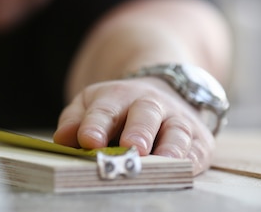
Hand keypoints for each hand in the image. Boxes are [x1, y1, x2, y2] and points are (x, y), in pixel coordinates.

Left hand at [53, 77, 215, 174]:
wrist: (161, 92)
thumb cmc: (118, 109)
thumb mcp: (91, 105)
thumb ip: (75, 121)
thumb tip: (62, 139)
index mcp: (117, 97)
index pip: (105, 110)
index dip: (96, 125)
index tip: (89, 141)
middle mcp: (149, 104)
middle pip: (145, 114)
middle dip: (138, 130)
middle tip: (131, 147)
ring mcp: (176, 119)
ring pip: (176, 130)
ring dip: (170, 147)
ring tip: (161, 162)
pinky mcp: (198, 138)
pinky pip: (197, 149)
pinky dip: (192, 159)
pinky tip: (184, 170)